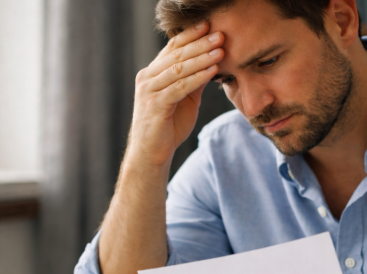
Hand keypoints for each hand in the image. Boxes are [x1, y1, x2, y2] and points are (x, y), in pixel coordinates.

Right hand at [128, 22, 223, 166]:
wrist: (151, 154)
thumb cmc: (167, 127)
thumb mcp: (184, 100)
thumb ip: (193, 81)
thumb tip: (212, 63)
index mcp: (152, 73)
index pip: (172, 48)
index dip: (190, 36)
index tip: (209, 26)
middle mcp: (147, 78)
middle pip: (176, 55)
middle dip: (200, 44)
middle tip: (220, 35)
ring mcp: (149, 91)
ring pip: (178, 69)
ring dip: (201, 58)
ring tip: (220, 50)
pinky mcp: (155, 105)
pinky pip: (179, 87)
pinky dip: (197, 77)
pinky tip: (212, 71)